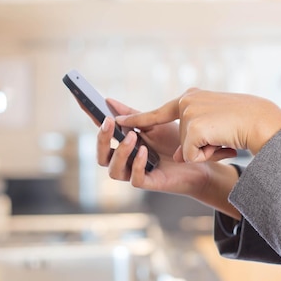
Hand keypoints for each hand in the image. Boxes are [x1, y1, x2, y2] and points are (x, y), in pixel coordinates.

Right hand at [97, 98, 241, 218]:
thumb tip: (109, 101)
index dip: (89, 115)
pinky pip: (134, 178)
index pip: (102, 130)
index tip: (80, 98)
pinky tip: (143, 151)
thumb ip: (133, 115)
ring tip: (132, 136)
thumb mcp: (154, 123)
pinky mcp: (149, 183)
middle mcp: (124, 160)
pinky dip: (136, 164)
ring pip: (112, 169)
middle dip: (101, 138)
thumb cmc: (175, 142)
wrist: (200, 160)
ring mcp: (134, 172)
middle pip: (100, 155)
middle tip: (108, 122)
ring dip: (120, 152)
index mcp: (123, 144)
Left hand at [115, 88, 280, 162]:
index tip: (116, 116)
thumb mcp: (215, 128)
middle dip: (193, 145)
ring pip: (185, 149)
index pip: (159, 111)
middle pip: (176, 136)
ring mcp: (188, 113)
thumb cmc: (245, 126)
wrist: (264, 122)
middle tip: (215, 136)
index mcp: (192, 98)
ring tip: (224, 139)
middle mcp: (187, 102)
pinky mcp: (192, 128)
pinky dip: (208, 155)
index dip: (137, 117)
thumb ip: (194, 136)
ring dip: (205, 151)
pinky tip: (223, 144)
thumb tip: (178, 156)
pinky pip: (192, 156)